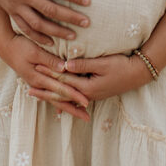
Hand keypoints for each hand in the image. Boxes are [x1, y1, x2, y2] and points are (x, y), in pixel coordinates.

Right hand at [0, 0, 90, 45]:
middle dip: (69, 17)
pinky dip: (38, 37)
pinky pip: (25, 28)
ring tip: (73, 36)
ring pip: (38, 24)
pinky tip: (51, 42)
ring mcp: (15, 5)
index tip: (87, 1)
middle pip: (50, 10)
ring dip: (56, 31)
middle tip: (86, 22)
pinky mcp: (10, 11)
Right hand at [0, 36, 90, 122]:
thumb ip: (49, 60)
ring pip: (54, 99)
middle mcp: (38, 84)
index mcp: (39, 78)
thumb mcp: (35, 51)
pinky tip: (65, 103)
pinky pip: (50, 94)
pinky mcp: (36, 80)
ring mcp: (36, 83)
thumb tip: (64, 68)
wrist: (5, 46)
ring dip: (67, 107)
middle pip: (58, 100)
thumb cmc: (20, 46)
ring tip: (80, 113)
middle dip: (73, 109)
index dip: (74, 95)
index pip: (60, 89)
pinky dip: (59, 100)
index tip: (87, 102)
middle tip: (87, 117)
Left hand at [34, 52, 148, 103]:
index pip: (63, 80)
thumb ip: (83, 64)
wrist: (137, 74)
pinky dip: (63, 98)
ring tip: (37, 95)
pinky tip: (56, 102)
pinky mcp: (93, 92)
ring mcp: (90, 95)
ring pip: (66, 97)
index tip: (35, 68)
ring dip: (51, 95)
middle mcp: (87, 95)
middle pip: (61, 93)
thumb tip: (65, 65)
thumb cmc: (122, 66)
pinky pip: (73, 97)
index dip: (48, 73)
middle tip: (28, 89)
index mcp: (87, 87)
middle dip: (45, 91)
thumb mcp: (103, 63)